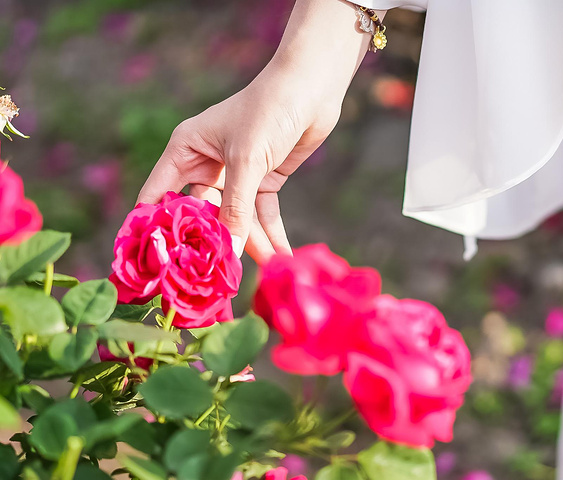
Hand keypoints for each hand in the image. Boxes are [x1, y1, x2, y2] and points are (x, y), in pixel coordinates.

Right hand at [137, 65, 340, 262]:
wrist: (312, 88)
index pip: (159, 194)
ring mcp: (236, 173)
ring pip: (236, 218)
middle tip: (215, 278)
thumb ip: (235, 208)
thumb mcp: (246, 161)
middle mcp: (206, 163)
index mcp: (186, 149)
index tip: (150, 264)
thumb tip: (228, 251)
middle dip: (210, 243)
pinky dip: (272, 234)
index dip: (154, 228)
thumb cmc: (269, 111)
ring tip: (258, 273)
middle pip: (201, 214)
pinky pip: (262, 214)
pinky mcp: (264, 179)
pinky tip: (279, 257)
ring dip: (249, 244)